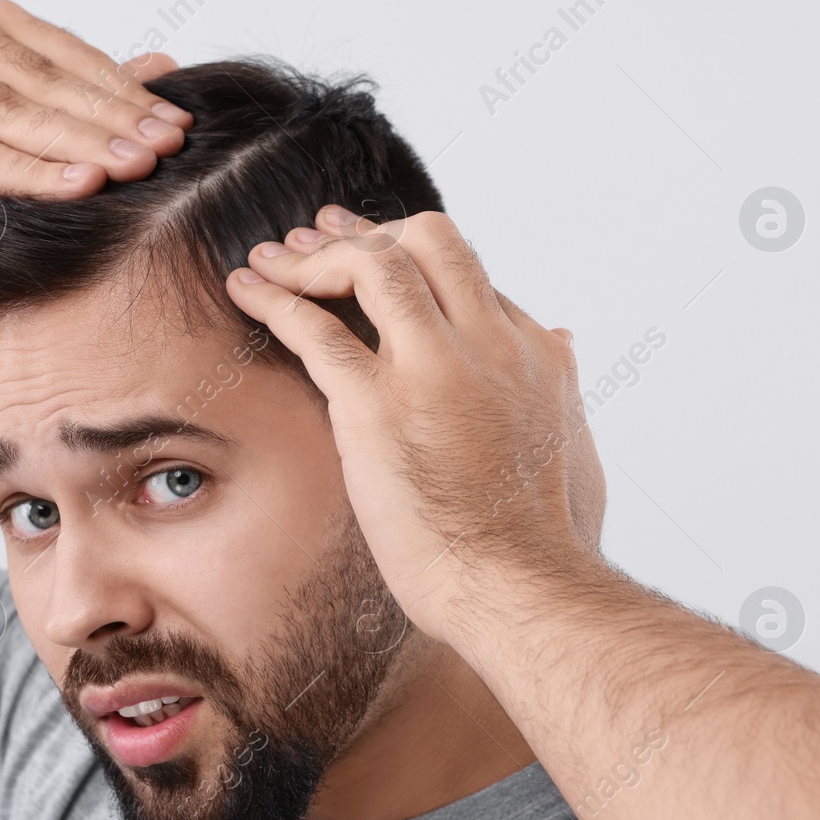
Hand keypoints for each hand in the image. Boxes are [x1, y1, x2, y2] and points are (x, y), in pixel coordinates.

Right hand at [0, 0, 192, 283]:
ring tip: (136, 167)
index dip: (127, 93)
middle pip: (47, 83)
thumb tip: (165, 66)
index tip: (178, 125)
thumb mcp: (22, 137)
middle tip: (167, 148)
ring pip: (18, 116)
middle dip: (114, 120)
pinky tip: (83, 186)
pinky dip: (34, 174)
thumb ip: (82, 98)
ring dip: (84, 145)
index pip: (68, 57)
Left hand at [224, 206, 606, 636]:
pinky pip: (315, 328)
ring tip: (272, 258)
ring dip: (314, 255)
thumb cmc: (542, 536)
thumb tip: (562, 337)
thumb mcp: (573, 441)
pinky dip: (274, 297)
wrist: (523, 588)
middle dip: (367, 231)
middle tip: (318, 236)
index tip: (370, 246)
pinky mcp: (376, 405)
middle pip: (427, 241)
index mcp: (530, 353)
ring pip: (372, 265)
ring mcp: (432, 368)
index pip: (465, 274)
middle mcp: (487, 344)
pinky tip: (245, 288)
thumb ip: (561, 383)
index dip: (410, 254)